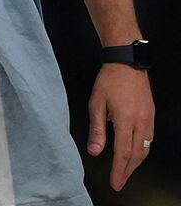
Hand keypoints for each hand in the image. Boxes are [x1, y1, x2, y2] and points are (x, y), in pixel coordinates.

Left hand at [87, 63, 153, 190]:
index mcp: (126, 120)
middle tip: (119, 182)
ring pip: (145, 149)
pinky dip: (142, 151)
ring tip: (125, 172)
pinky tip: (135, 155)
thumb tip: (94, 151)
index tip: (115, 182)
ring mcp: (148, 120)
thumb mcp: (96, 104)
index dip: (119, 170)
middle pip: (137, 155)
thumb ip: (97, 130)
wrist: (126, 64)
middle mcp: (141, 122)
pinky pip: (148, 140)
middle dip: (127, 171)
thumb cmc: (109, 81)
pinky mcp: (151, 117)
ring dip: (135, 163)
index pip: (123, 152)